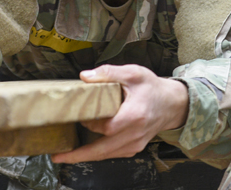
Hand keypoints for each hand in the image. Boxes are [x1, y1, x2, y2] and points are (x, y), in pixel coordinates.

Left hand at [51, 64, 188, 163]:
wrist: (172, 104)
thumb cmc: (152, 88)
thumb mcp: (133, 73)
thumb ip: (108, 73)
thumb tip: (85, 77)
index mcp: (135, 116)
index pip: (107, 127)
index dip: (90, 123)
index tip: (78, 115)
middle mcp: (135, 134)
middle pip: (103, 150)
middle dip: (78, 155)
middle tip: (58, 156)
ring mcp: (135, 144)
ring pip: (106, 155)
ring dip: (85, 157)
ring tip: (65, 156)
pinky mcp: (134, 148)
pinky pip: (113, 154)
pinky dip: (98, 153)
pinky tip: (85, 151)